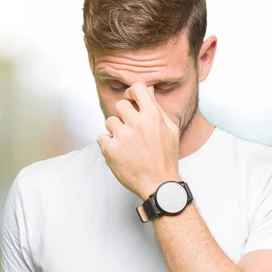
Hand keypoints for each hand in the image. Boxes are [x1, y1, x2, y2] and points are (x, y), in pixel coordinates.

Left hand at [97, 83, 180, 198]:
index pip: (137, 88)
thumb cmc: (166, 157)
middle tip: (131, 129)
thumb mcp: (170, 129)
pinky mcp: (110, 150)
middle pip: (120, 104)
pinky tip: (121, 152)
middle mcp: (137, 124)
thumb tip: (148, 90)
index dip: (132, 93)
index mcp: (153, 116)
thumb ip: (157, 108)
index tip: (131, 101)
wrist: (159, 183)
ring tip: (127, 143)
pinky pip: (101, 137)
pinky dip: (109, 144)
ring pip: (110, 121)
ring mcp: (122, 137)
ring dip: (116, 130)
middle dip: (124, 115)